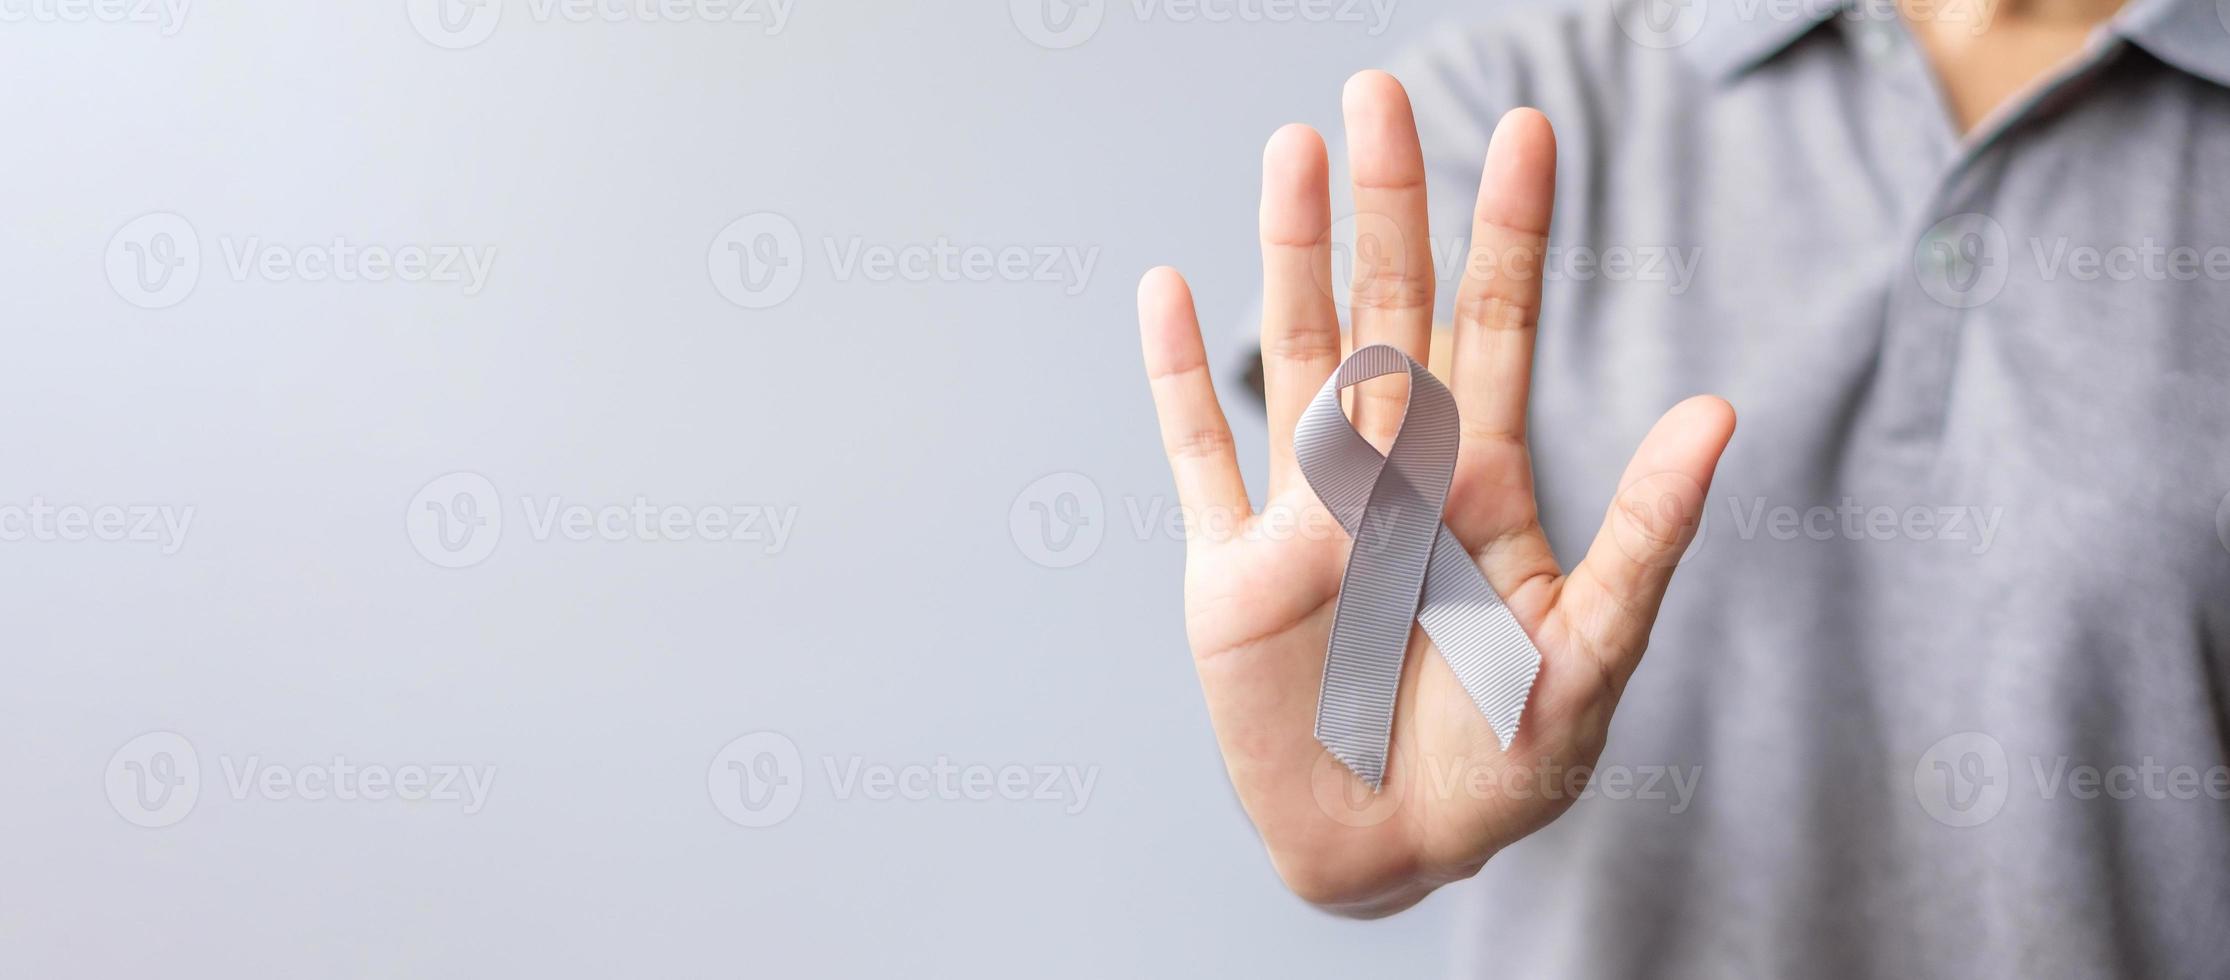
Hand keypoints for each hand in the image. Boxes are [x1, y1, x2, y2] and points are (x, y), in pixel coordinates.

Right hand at [1137, 71, 1735, 917]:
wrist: (1392, 852)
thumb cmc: (1502, 766)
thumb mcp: (1590, 654)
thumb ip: (1645, 536)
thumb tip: (1722, 412)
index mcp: (1480, 480)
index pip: (1494, 327)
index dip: (1510, 229)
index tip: (1530, 127)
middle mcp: (1390, 471)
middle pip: (1386, 308)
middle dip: (1389, 201)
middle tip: (1378, 92)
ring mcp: (1304, 512)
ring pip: (1293, 351)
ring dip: (1289, 251)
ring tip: (1292, 149)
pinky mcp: (1229, 573)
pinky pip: (1197, 458)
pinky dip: (1177, 378)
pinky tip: (1165, 290)